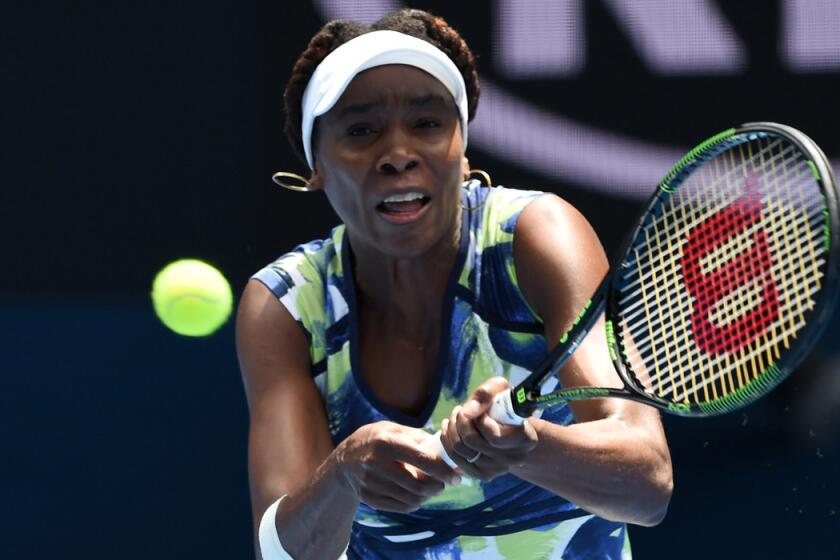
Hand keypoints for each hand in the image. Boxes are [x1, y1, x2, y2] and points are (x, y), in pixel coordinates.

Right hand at [333, 421, 460, 511]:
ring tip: (432, 487)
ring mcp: (371, 483)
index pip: (420, 458)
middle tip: (444, 484)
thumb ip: (419, 439)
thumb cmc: (375, 440)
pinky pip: (401, 506)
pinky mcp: (369, 498)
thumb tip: (449, 450)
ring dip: (427, 496)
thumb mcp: (393, 430)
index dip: (442, 469)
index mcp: (385, 442)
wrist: (343, 461)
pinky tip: (417, 495)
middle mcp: (375, 463)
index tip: (456, 476)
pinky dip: (415, 502)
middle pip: (417, 484)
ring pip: (410, 498)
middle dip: (437, 487)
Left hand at [440, 377, 538, 480]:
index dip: (480, 420)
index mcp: (526, 439)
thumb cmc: (504, 404)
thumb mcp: (499, 388)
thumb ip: (486, 393)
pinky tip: (449, 428)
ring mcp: (499, 470)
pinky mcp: (483, 475)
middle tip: (461, 410)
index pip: (494, 437)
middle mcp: (515, 459)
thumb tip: (468, 411)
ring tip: (456, 416)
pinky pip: (456, 459)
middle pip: (472, 442)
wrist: (507, 425)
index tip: (480, 410)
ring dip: (452, 429)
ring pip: (461, 450)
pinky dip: (447, 441)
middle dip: (461, 421)